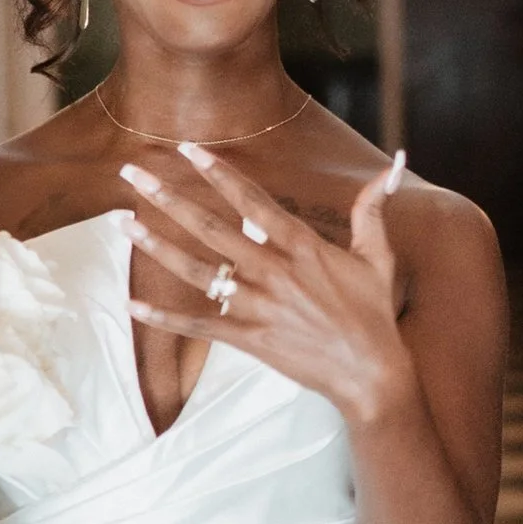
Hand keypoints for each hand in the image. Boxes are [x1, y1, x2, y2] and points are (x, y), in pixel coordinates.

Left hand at [125, 145, 408, 424]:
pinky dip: (165, 318)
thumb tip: (397, 163)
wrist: (371, 375)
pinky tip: (133, 304)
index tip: (188, 149)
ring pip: (198, 272)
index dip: (218, 173)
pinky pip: (200, 326)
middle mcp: (275, 272)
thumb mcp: (377, 257)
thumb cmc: (373, 315)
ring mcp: (259, 306)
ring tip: (125, 223)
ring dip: (158, 246)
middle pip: (212, 229)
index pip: (251, 201)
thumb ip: (373, 209)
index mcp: (302, 246)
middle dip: (168, 198)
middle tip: (132, 174)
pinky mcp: (250, 339)